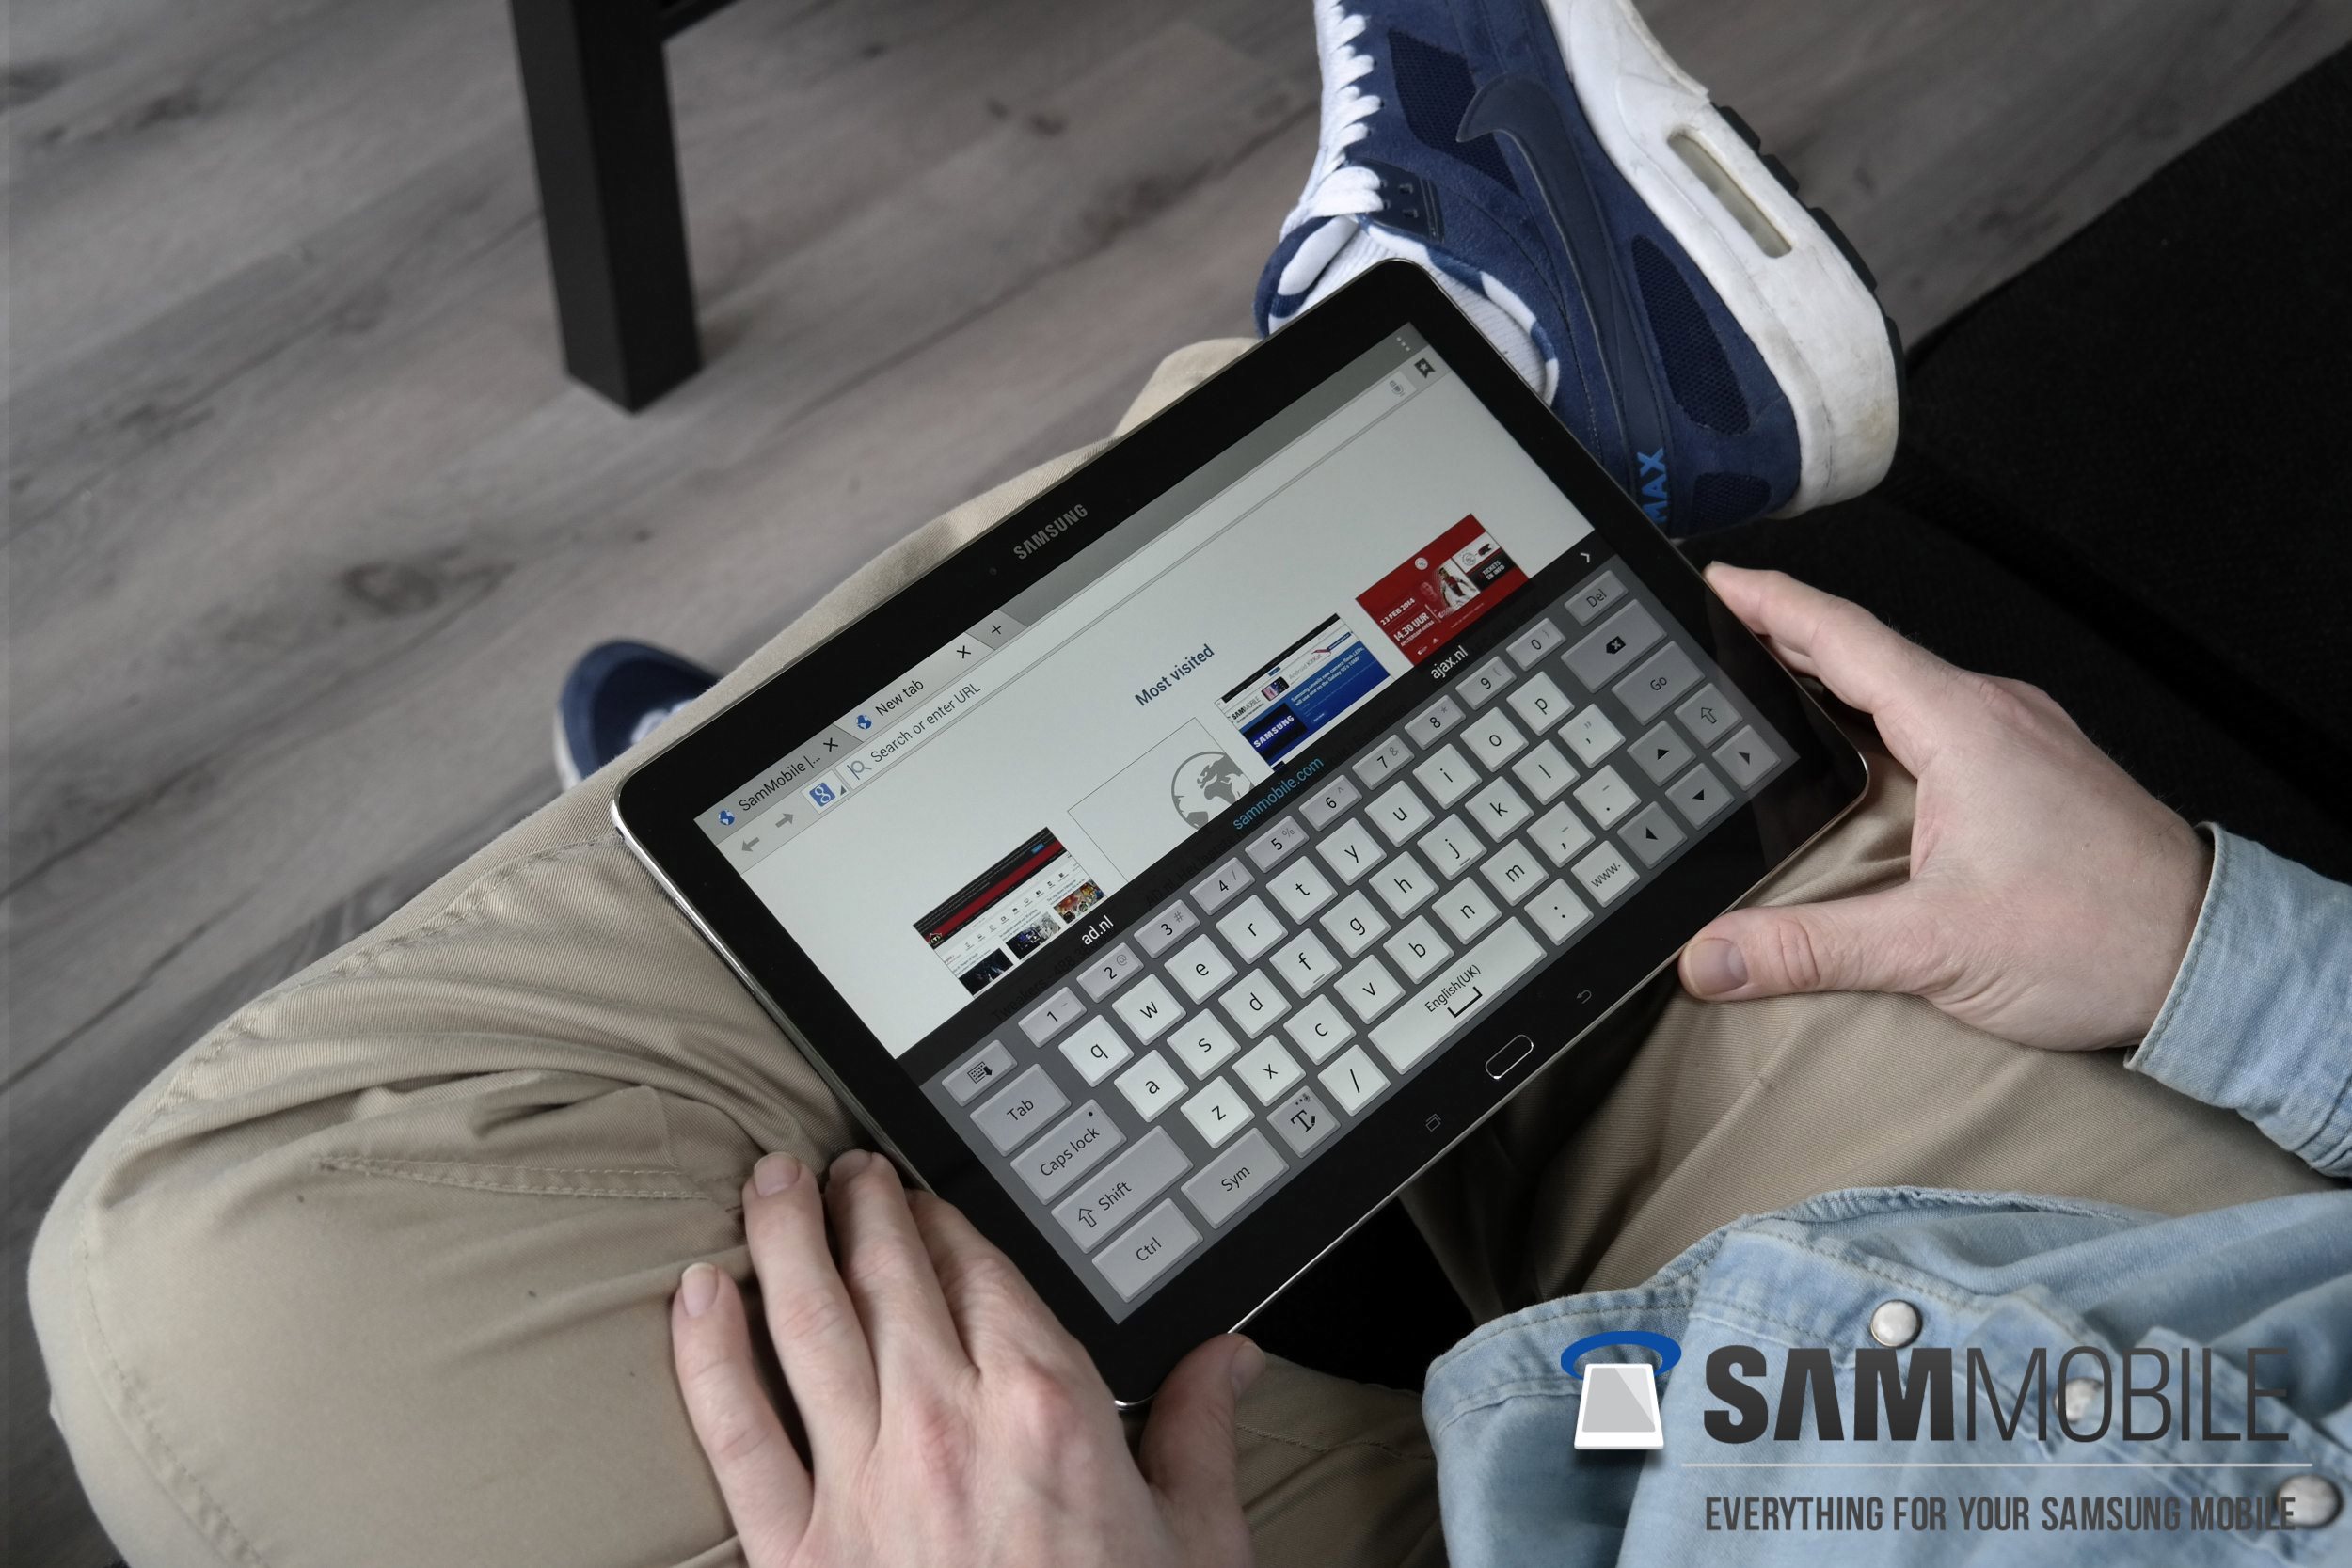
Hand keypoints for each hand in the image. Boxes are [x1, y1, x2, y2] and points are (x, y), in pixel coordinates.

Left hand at [672, 1149, 1260, 1567]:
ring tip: (769, 1184)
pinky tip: (697, 1295)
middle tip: (843, 1167)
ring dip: (782, 1236)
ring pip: (808, 1322)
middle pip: (888, 1275)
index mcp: (1044, 1406)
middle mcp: (946, 1423)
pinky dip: (709, 1355)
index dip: (942, 1221)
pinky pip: (739, 1432)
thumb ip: (1199, 1431)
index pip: (979, 1271)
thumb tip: (1230, 1360)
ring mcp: (864, 1482)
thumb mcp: (1196, 1538)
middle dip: (861, 1205)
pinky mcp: (799, 1549)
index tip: (925, 1198)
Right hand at [1678, 565, 2210, 1050]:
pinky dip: (1882, 713)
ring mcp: (2020, 735)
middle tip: (1721, 630)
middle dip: (1786, 635)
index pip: (1842, 638)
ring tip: (1774, 681)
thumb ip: (1810, 949)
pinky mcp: (2035, 768)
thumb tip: (1712, 957)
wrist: (2207, 958)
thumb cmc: (2101, 936)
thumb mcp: (1933, 948)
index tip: (1717, 581)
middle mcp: (1993, 712)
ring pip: (1906, 684)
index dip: (1770, 603)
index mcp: (1960, 724)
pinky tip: (1864, 745)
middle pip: (1867, 652)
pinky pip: (1940, 716)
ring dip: (1836, 677)